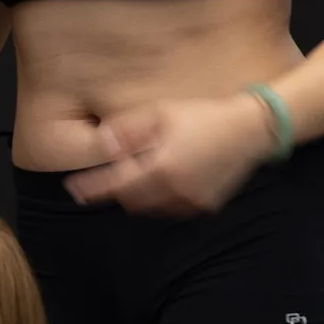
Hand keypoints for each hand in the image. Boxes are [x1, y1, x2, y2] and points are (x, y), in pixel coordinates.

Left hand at [67, 93, 271, 216]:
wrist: (251, 130)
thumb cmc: (202, 117)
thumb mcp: (159, 114)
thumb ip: (127, 131)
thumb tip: (101, 146)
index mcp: (161, 167)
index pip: (114, 185)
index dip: (90, 189)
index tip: (73, 188)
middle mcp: (175, 190)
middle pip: (129, 201)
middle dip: (116, 190)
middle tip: (109, 176)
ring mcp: (191, 201)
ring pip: (149, 208)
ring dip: (138, 195)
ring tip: (145, 170)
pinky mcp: (205, 207)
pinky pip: (171, 209)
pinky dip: (161, 199)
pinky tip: (167, 178)